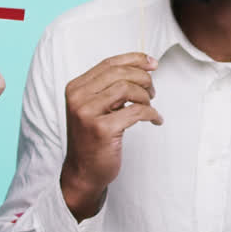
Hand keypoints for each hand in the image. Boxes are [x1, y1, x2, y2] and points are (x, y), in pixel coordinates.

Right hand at [59, 52, 162, 220]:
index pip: (109, 63)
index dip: (134, 59)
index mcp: (76, 88)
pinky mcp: (102, 129)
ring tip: (149, 106)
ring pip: (127, 89)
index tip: (153, 63)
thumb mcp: (96, 106)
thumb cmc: (93, 138)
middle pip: (120, 73)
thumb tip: (144, 66)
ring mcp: (87, 113)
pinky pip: (136, 111)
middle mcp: (78, 98)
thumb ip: (111, 87)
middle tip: (153, 91)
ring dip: (146, 96)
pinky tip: (155, 119)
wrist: (82, 172)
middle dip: (143, 79)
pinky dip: (151, 113)